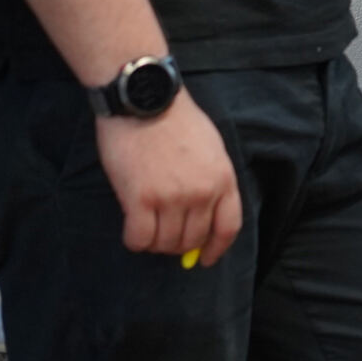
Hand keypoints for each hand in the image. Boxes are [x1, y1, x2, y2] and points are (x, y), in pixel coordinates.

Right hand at [95, 95, 241, 266]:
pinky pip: (139, 239)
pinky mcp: (140, 199)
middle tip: (164, 235)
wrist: (146, 101)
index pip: (228, 227)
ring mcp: (172, 197)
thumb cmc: (177, 121)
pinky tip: (132, 226)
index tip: (204, 259)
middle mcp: (202, 192)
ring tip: (146, 225)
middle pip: (192, 239)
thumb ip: (211, 182)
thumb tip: (203, 219)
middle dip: (178, 245)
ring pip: (165, 243)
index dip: (216, 248)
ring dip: (155, 242)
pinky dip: (135, 240)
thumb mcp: (211, 148)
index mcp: (224, 178)